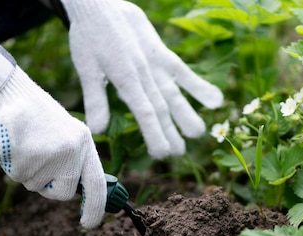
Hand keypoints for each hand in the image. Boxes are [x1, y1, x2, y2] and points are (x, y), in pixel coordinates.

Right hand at [0, 67, 106, 227]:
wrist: (10, 90)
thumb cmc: (38, 115)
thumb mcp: (67, 133)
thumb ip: (75, 160)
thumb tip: (76, 191)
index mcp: (85, 142)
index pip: (96, 183)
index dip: (95, 208)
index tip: (89, 224)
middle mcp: (73, 149)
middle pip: (63, 192)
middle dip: (48, 187)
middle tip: (38, 165)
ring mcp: (51, 154)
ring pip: (35, 185)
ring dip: (27, 172)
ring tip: (25, 145)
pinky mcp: (28, 155)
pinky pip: (18, 176)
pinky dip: (12, 165)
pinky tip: (13, 145)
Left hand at [61, 0, 223, 158]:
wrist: (101, 4)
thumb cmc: (90, 37)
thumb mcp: (86, 68)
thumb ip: (95, 99)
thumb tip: (97, 130)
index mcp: (124, 78)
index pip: (144, 112)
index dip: (155, 134)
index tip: (162, 154)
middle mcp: (144, 72)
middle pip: (161, 106)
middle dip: (170, 131)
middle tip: (178, 154)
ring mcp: (156, 62)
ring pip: (174, 91)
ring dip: (187, 113)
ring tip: (199, 133)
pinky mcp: (163, 53)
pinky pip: (183, 71)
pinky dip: (198, 85)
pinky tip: (215, 100)